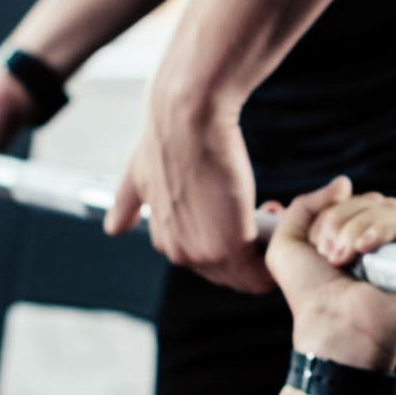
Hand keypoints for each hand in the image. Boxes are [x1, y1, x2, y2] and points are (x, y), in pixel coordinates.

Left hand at [107, 110, 271, 293]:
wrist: (186, 118)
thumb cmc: (167, 136)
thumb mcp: (138, 175)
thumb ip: (128, 203)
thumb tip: (113, 228)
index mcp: (164, 240)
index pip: (207, 262)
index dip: (233, 241)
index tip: (248, 211)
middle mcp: (179, 253)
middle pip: (229, 274)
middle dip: (254, 250)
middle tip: (267, 209)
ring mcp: (203, 253)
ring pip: (247, 276)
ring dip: (268, 252)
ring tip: (275, 211)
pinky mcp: (230, 246)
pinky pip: (262, 273)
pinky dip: (278, 254)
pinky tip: (283, 218)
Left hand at [265, 178, 395, 372]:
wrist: (332, 328)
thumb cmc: (309, 296)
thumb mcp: (287, 243)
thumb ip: (306, 204)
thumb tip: (345, 182)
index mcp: (355, 239)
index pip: (353, 202)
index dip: (332, 214)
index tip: (318, 246)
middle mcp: (384, 244)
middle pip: (371, 201)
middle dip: (341, 220)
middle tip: (328, 253)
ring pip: (388, 209)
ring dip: (356, 227)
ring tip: (343, 258)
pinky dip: (381, 230)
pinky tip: (364, 249)